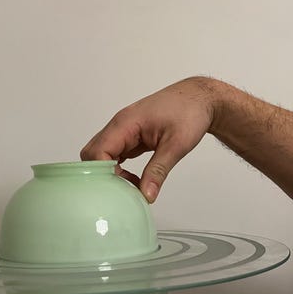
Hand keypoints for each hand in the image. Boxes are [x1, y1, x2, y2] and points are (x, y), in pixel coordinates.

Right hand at [80, 76, 218, 202]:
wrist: (200, 99)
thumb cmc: (190, 111)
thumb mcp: (176, 146)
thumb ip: (158, 172)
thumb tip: (146, 194)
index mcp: (125, 123)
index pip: (98, 151)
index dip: (104, 173)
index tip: (119, 188)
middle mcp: (119, 125)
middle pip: (92, 153)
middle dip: (103, 174)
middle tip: (122, 188)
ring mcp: (123, 130)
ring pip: (101, 155)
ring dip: (111, 173)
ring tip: (131, 185)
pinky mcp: (129, 136)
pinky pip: (114, 155)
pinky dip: (119, 169)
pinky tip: (133, 178)